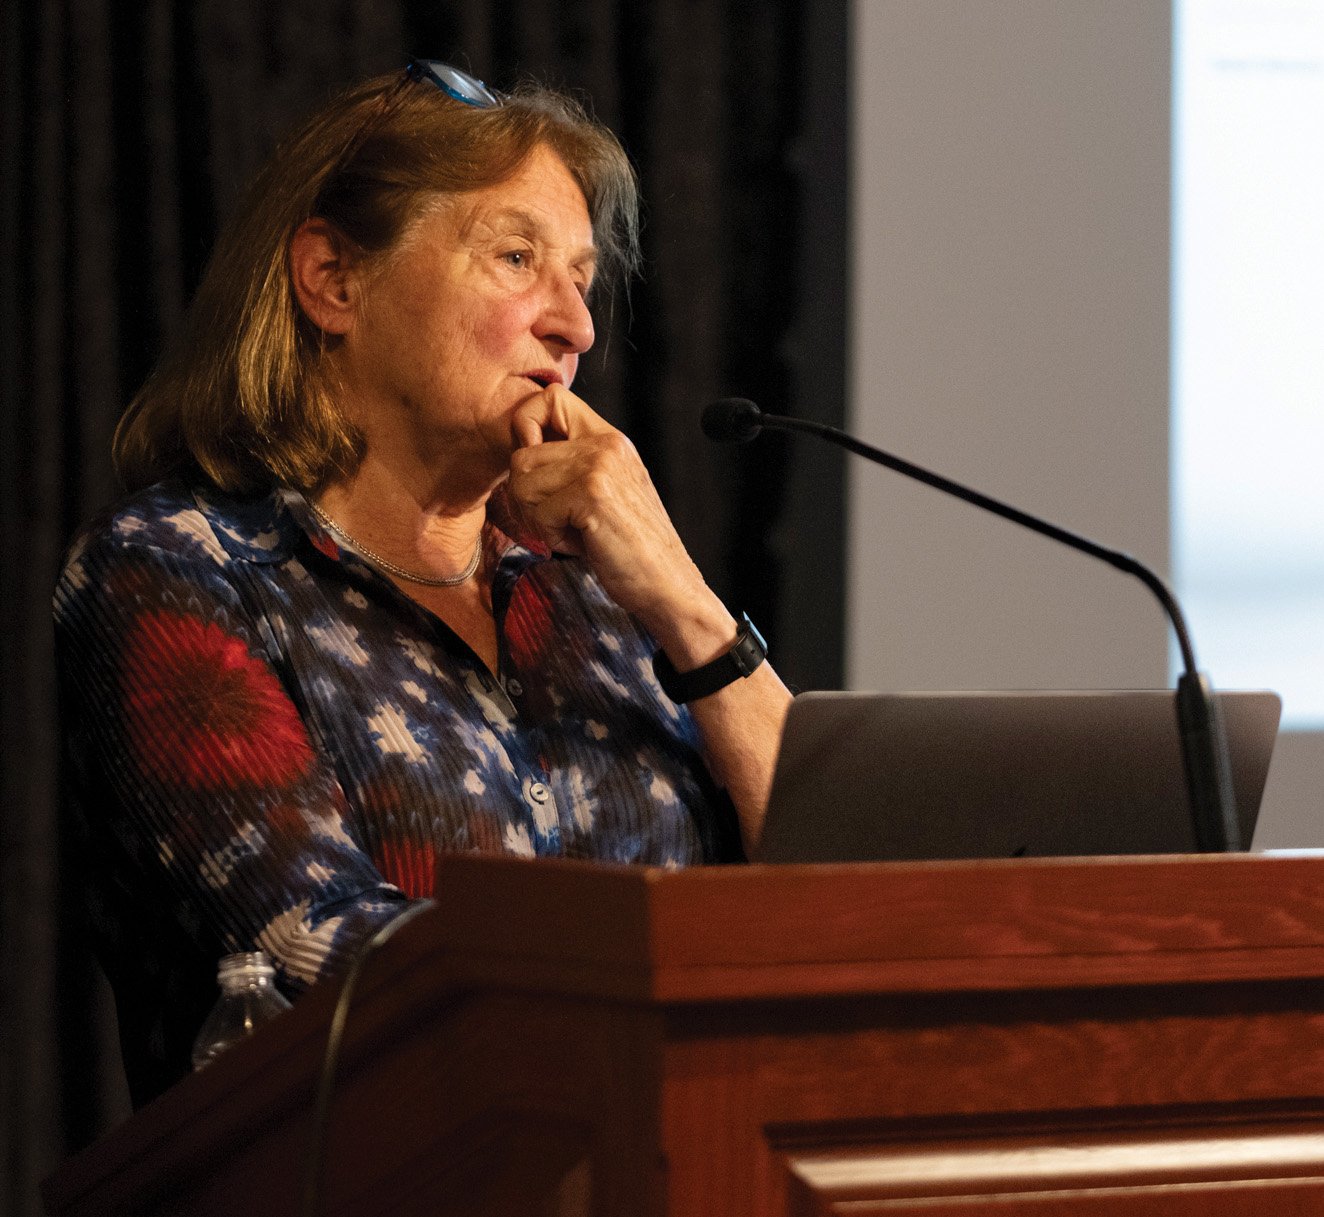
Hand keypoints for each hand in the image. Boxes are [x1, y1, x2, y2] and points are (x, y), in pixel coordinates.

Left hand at [507, 386, 728, 654]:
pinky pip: (539, 511)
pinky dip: (553, 537)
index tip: (539, 469)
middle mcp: (606, 443)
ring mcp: (600, 466)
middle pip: (523, 453)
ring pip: (522, 482)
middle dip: (530, 497)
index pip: (550, 399)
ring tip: (576, 531)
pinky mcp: (592, 494)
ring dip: (540, 518)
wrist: (669, 584)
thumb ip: (570, 464)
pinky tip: (583, 544)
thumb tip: (519, 449)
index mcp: (610, 438)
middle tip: (564, 520)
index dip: (527, 428)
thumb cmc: (630, 548)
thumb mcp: (603, 491)